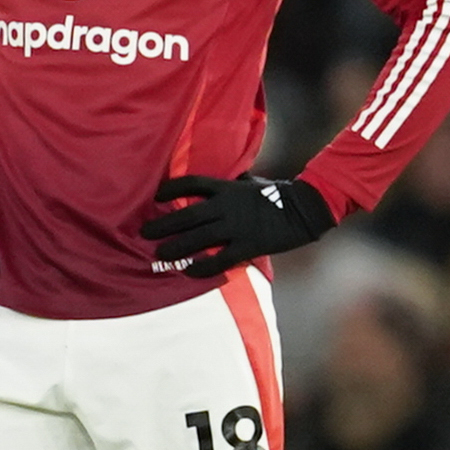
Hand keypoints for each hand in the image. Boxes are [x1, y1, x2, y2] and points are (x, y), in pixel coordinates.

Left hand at [140, 173, 333, 277]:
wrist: (306, 209)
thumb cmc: (279, 194)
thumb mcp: (253, 182)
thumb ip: (235, 182)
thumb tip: (227, 177)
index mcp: (228, 188)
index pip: (192, 183)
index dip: (172, 189)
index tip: (156, 196)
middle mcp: (227, 206)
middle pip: (187, 215)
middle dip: (163, 224)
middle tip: (144, 232)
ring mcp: (237, 227)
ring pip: (198, 239)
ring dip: (175, 247)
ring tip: (159, 253)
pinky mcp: (248, 246)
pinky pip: (219, 260)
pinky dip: (201, 267)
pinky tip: (188, 271)